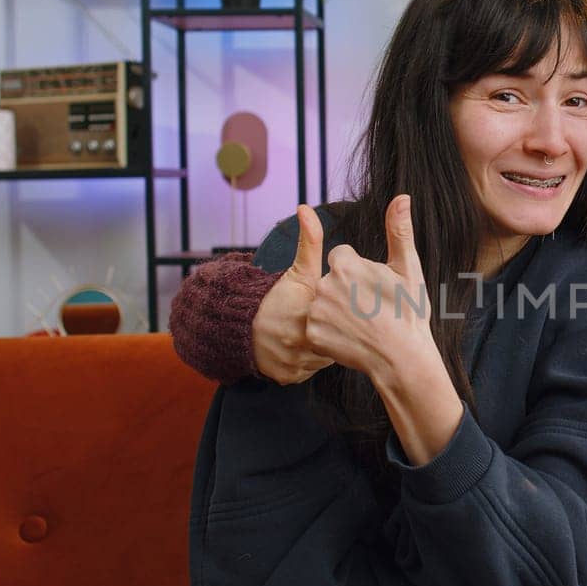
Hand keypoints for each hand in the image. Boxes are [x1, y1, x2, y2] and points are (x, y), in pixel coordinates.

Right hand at [251, 205, 335, 384]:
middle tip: (336, 325)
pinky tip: (306, 350)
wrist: (242, 327)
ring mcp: (293, 361)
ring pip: (327, 358)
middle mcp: (299, 339)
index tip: (345, 311)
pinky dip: (311, 363)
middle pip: (337, 341)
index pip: (342, 320)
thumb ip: (309, 242)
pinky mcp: (288, 377)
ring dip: (327, 350)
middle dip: (338, 334)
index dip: (344, 315)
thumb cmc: (277, 297)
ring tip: (321, 336)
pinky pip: (312, 372)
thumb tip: (305, 208)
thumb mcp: (297, 271)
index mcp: (307, 312)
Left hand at [305, 195, 434, 382]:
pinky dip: (329, 333)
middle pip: (331, 280)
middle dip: (346, 291)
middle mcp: (325, 285)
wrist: (402, 358)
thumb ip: (399, 231)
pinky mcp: (312, 335)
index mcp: (345, 264)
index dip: (359, 273)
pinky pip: (317, 327)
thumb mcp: (407, 269)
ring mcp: (316, 312)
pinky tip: (349, 338)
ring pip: (323, 302)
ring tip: (361, 324)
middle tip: (371, 309)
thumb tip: (402, 197)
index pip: (342, 258)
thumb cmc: (409, 312)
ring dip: (336, 311)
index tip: (375, 290)